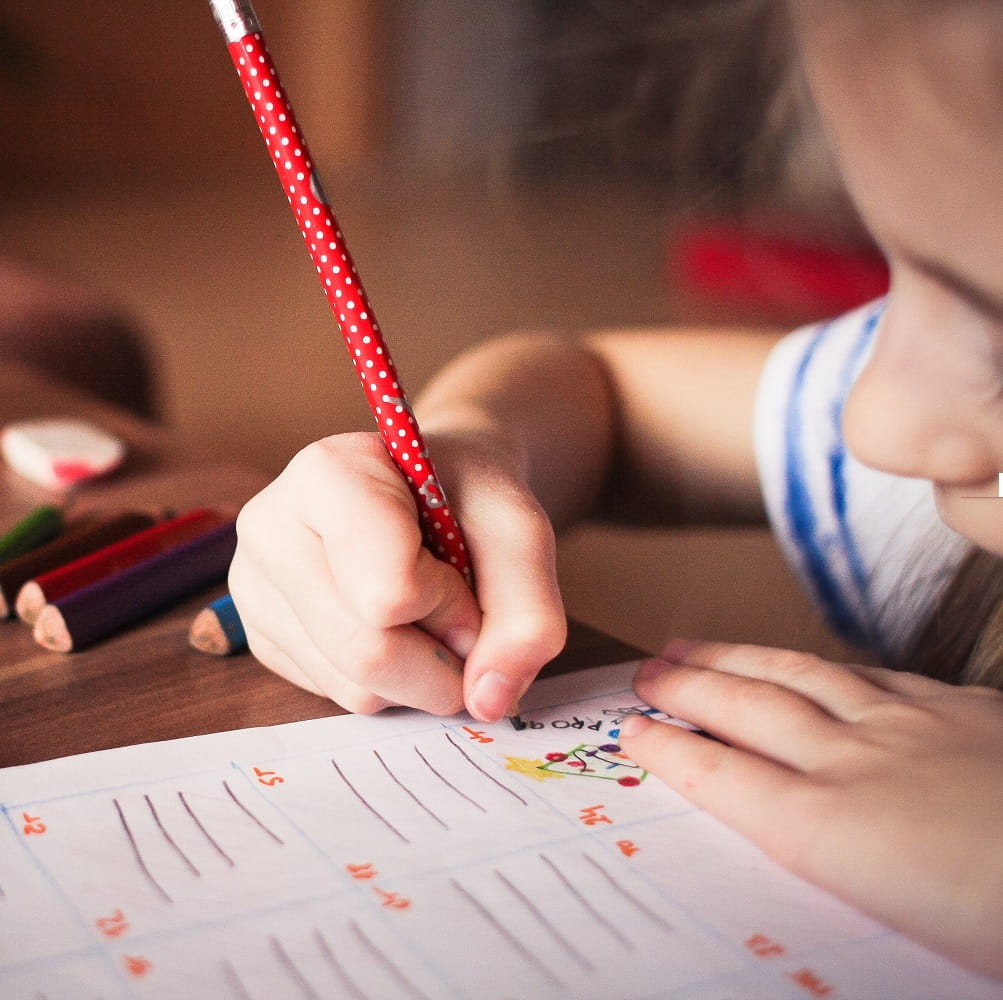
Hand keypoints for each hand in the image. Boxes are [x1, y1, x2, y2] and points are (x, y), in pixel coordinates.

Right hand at [228, 431, 564, 720]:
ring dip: (419, 674)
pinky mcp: (261, 636)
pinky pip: (336, 696)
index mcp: (327, 474)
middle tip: (463, 616)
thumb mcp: (521, 534)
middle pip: (366, 652)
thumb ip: (528, 614)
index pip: (389, 593)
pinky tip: (392, 626)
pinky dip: (389, 681)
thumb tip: (488, 701)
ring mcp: (255, 586)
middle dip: (441, 657)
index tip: (464, 571)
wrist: (436, 489)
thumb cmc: (470, 498)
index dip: (451, 604)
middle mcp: (270, 527)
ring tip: (426, 611)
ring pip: (353, 687)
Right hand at [618, 639, 1002, 979]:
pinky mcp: (960, 710)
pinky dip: (823, 666)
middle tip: (648, 671)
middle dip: (690, 687)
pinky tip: (812, 664)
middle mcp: (858, 765)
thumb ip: (837, 877)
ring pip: (801, 677)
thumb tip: (795, 851)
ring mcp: (910, 727)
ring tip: (697, 646)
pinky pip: (871, 675)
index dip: (673, 750)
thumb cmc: (1002, 922)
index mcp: (835, 832)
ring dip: (739, 660)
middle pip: (751, 711)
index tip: (632, 731)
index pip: (727, 779)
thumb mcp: (905, 935)